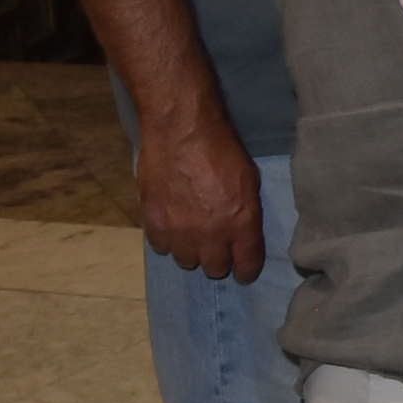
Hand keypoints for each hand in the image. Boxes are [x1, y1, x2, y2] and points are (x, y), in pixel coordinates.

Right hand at [137, 116, 263, 281]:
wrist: (181, 130)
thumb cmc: (221, 149)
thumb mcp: (248, 181)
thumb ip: (247, 214)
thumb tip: (243, 235)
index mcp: (240, 223)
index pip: (246, 265)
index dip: (246, 271)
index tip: (244, 271)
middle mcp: (210, 234)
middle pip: (214, 269)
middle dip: (219, 260)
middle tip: (218, 246)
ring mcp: (179, 231)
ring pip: (186, 261)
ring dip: (192, 251)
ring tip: (194, 234)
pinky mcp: (153, 223)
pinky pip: (162, 248)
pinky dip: (168, 240)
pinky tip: (173, 225)